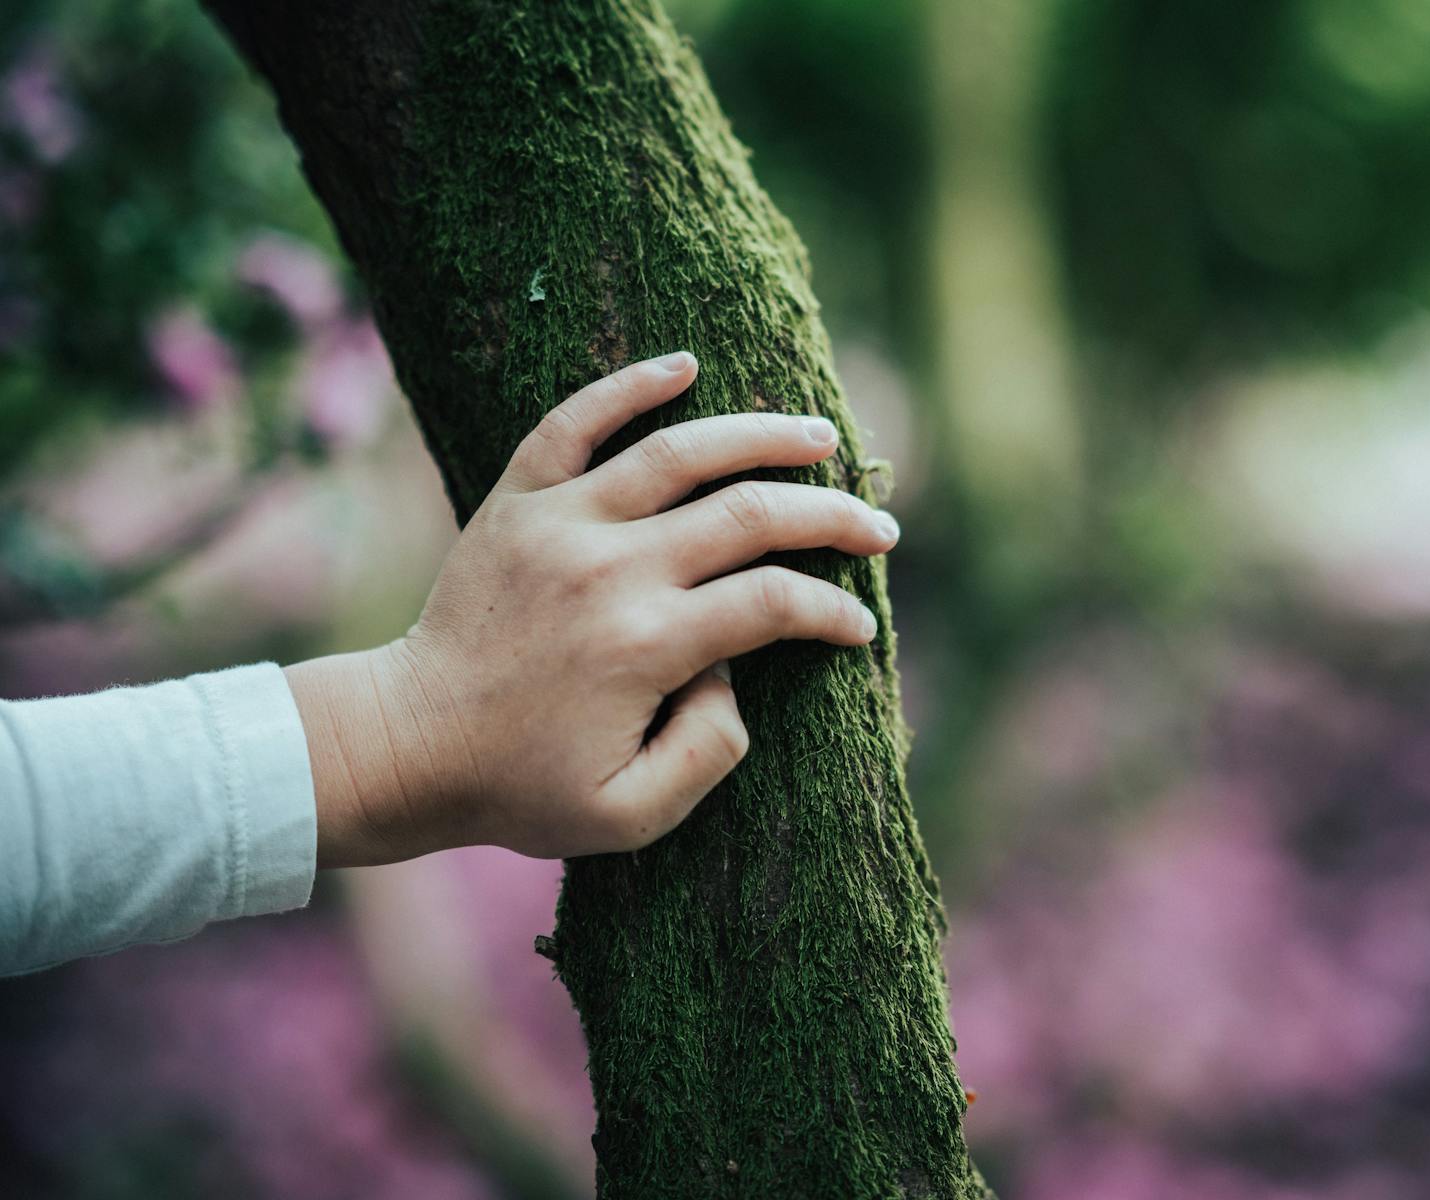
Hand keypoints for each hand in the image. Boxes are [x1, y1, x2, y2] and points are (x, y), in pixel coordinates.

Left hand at [287, 351, 898, 866]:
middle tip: (877, 528)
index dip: (833, 612)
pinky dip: (629, 384)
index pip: (774, 603)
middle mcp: (613, 568)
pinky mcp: (517, 501)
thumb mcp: (631, 814)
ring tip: (819, 438)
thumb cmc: (521, 787)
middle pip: (751, 514)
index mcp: (647, 644)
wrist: (407, 744)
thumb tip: (735, 676)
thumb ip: (708, 752)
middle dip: (831, 518)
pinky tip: (685, 365)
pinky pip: (574, 421)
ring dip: (763, 436)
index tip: (857, 627)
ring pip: (682, 451)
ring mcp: (562, 523)